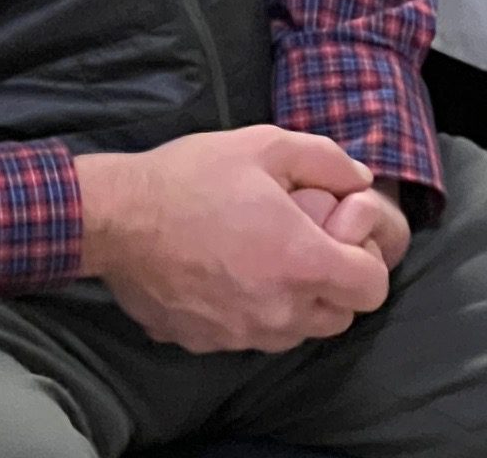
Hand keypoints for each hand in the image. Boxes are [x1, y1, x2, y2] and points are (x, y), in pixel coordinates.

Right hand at [76, 124, 390, 354]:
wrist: (116, 218)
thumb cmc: (190, 178)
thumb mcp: (261, 145)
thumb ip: (323, 158)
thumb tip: (360, 179)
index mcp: (303, 263)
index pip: (373, 287)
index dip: (364, 257)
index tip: (336, 233)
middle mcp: (282, 312)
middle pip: (340, 315)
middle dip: (332, 282)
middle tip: (298, 242)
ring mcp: (246, 335)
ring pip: (296, 330)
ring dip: (292, 300)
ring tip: (257, 257)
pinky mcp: (211, 344)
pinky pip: (249, 335)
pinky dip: (248, 311)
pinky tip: (219, 274)